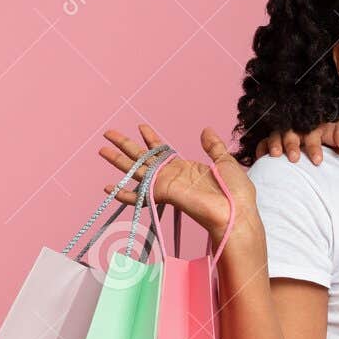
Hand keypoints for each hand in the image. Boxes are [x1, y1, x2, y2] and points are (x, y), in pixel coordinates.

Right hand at [99, 123, 259, 249]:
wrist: (236, 211)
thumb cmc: (236, 192)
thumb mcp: (225, 162)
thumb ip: (213, 146)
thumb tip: (206, 130)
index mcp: (186, 168)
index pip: (162, 151)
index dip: (151, 139)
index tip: (140, 127)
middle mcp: (172, 177)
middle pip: (143, 158)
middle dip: (125, 145)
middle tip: (108, 133)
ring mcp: (166, 185)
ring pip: (136, 171)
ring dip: (118, 161)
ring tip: (101, 149)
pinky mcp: (164, 193)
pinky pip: (139, 194)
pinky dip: (123, 193)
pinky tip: (108, 188)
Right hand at [254, 120, 338, 165]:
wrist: (324, 134)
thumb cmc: (332, 132)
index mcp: (313, 124)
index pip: (312, 133)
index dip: (314, 147)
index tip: (318, 161)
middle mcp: (296, 127)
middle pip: (291, 133)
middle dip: (292, 145)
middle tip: (294, 158)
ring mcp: (283, 133)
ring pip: (276, 135)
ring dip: (275, 144)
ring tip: (276, 155)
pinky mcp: (273, 141)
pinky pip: (263, 141)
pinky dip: (261, 148)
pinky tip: (261, 156)